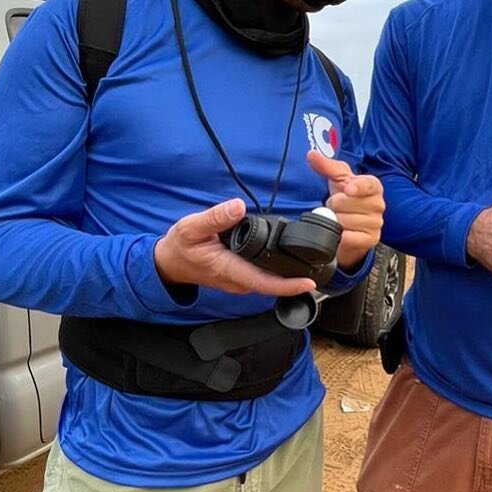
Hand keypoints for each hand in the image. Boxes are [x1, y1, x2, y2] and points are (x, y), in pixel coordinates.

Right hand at [153, 198, 316, 295]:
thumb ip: (215, 217)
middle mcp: (238, 281)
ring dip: (290, 276)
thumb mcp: (191, 227)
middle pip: (273, 284)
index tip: (309, 282)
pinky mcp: (242, 277)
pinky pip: (264, 277)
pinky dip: (279, 272)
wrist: (169, 262)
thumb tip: (237, 207)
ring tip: (313, 262)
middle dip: (298, 279)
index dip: (288, 284)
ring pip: (270, 282)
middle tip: (322, 266)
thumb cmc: (180, 246)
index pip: (264, 282)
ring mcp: (241, 281)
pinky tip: (291, 260)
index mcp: (229, 269)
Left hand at [306, 151, 384, 270]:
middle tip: (338, 207)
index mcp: (373, 186)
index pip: (368, 185)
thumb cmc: (347, 199)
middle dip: (334, 205)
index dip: (357, 187)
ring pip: (344, 221)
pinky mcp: (371, 239)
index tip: (348, 189)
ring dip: (336, 221)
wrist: (351, 226)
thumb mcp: (338, 180)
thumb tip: (312, 154)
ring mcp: (376, 223)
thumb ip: (327, 166)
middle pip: (346, 203)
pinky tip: (343, 232)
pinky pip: (348, 238)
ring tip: (340, 219)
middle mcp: (379, 204)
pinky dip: (340, 236)